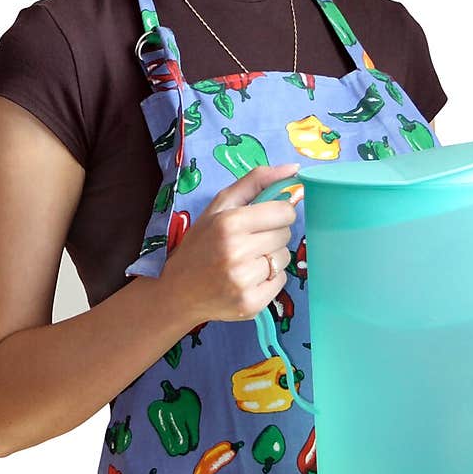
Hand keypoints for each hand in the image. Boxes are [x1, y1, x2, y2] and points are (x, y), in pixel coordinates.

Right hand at [157, 162, 300, 328]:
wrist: (177, 292)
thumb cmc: (200, 244)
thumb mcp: (219, 206)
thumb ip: (256, 181)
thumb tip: (295, 169)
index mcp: (229, 223)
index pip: (284, 212)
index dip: (277, 213)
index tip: (263, 219)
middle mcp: (237, 252)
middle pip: (286, 235)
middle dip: (272, 235)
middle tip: (248, 242)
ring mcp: (244, 281)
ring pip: (284, 258)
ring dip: (271, 257)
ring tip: (246, 261)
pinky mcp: (251, 304)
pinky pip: (281, 281)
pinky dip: (269, 279)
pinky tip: (248, 278)